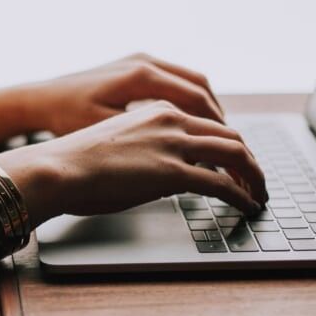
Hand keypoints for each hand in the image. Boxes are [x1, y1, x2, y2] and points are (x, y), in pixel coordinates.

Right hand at [0, 102, 267, 225]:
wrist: (57, 167)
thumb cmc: (75, 161)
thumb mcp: (117, 142)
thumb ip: (145, 147)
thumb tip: (157, 171)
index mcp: (157, 109)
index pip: (208, 122)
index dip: (228, 143)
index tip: (236, 161)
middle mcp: (171, 119)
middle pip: (230, 135)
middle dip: (249, 160)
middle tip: (256, 180)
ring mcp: (173, 144)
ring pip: (235, 154)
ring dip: (254, 176)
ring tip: (259, 194)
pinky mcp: (173, 172)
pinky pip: (223, 184)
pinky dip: (242, 195)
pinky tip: (247, 206)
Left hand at [17, 53, 224, 135]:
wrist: (40, 99)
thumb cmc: (66, 118)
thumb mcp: (108, 132)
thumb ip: (147, 141)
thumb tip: (186, 158)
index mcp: (141, 77)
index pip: (197, 100)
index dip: (218, 128)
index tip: (230, 150)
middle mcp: (145, 62)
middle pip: (201, 87)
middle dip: (219, 118)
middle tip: (232, 146)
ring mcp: (140, 60)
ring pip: (191, 81)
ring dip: (207, 107)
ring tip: (217, 135)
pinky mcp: (134, 65)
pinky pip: (175, 79)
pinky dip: (190, 99)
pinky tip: (191, 122)